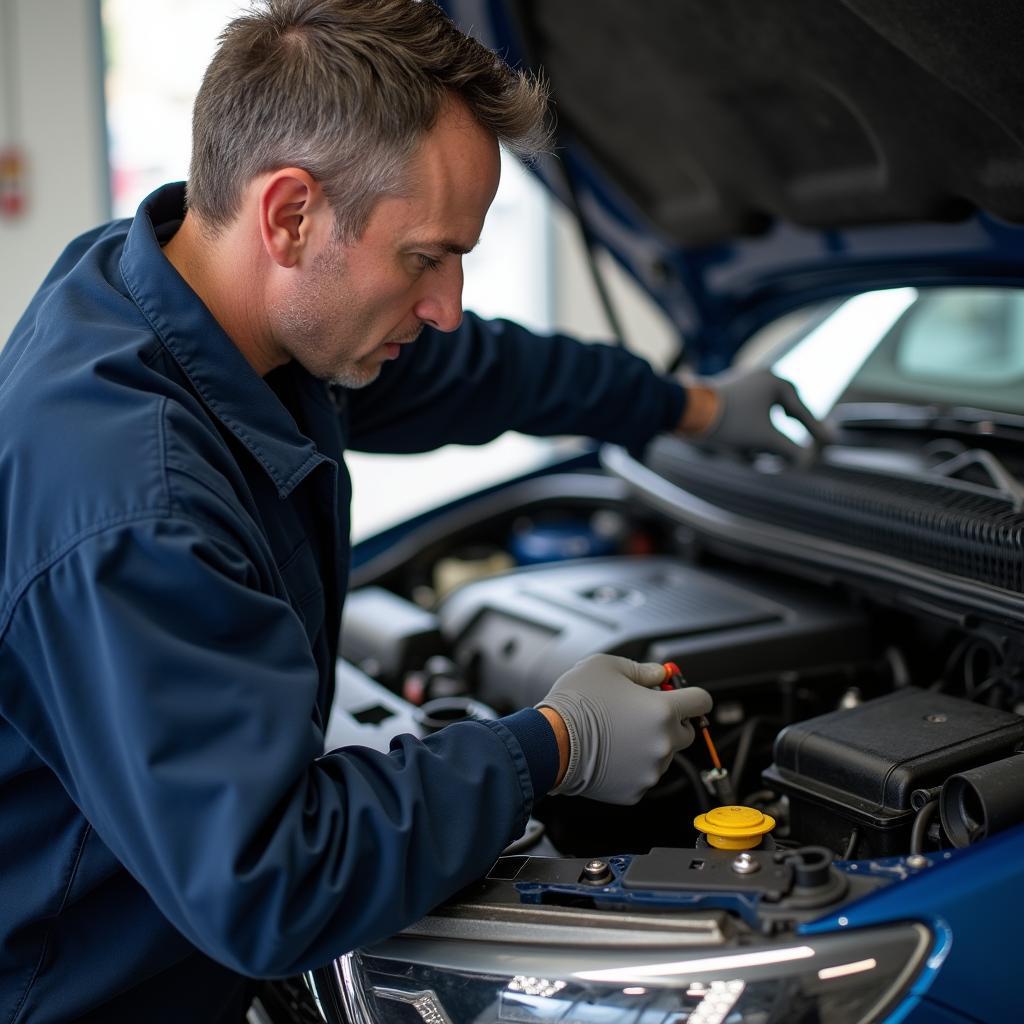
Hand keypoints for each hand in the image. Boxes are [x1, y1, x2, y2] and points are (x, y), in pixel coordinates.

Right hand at [537, 654, 711, 804]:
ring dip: (651, 744)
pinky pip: (645, 774)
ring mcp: (650, 770)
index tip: (682, 695)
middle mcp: (663, 743)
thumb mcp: (607, 666)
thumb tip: (660, 675)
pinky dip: (635, 765)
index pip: (702, 701)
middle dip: (671, 721)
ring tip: (620, 734)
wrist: (550, 742)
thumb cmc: (576, 702)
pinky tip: (613, 752)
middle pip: (687, 731)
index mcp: (662, 711)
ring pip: (664, 754)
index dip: (691, 695)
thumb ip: (642, 669)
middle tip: (643, 714)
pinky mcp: (635, 790)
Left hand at [682, 367, 830, 460]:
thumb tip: (807, 461)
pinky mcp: (727, 390)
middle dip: (797, 421)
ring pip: (768, 406)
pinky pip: (750, 407)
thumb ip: (790, 450)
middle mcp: (761, 376)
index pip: (803, 412)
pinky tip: (751, 437)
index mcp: (776, 382)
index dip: (816, 431)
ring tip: (778, 439)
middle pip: (789, 404)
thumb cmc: (728, 423)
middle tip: (810, 434)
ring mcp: (743, 381)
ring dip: (773, 426)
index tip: (831, 443)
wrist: (686, 411)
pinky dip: (754, 424)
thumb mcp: (764, 439)